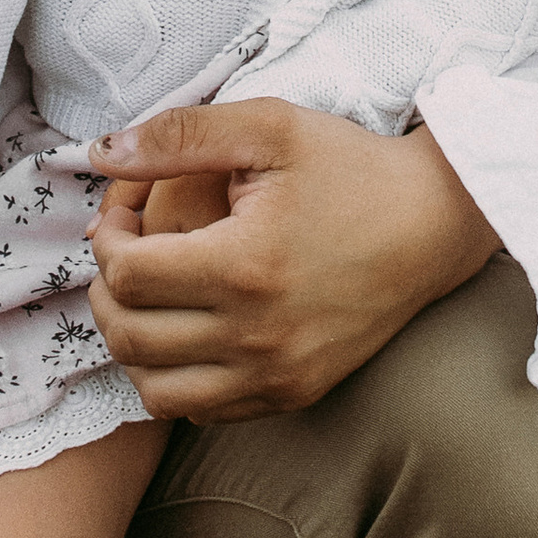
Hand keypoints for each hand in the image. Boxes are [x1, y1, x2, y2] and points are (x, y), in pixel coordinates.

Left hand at [88, 102, 496, 422]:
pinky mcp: (296, 393)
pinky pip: (203, 411)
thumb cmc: (352, 168)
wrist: (435, 223)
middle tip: (125, 255)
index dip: (107, 241)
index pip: (125, 276)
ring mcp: (278, 374)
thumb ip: (179, 135)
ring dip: (134, 345)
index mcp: (244, 266)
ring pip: (156, 391)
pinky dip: (177, 378)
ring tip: (150, 299)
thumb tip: (101, 153)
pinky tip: (188, 331)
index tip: (124, 217)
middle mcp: (258, 335)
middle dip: (106, 292)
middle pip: (128, 338)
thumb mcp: (269, 126)